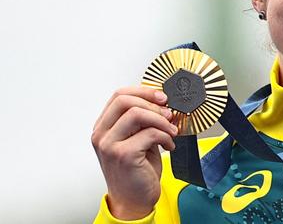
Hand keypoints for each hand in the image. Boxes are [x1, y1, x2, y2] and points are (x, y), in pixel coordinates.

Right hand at [91, 87, 177, 219]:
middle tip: (169, 113)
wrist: (134, 200)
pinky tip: (169, 145)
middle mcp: (101, 134)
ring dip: (161, 120)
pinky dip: (165, 136)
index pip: (119, 95)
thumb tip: (163, 102)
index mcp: (104, 127)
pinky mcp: (123, 155)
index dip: (144, 91)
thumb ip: (143, 121)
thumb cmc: (137, 170)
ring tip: (171, 131)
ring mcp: (109, 145)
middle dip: (152, 103)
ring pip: (136, 113)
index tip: (162, 96)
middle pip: (125, 100)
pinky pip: (150, 133)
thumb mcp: (138, 139)